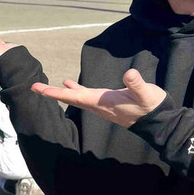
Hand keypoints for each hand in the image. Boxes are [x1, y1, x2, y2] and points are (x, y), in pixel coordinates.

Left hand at [31, 69, 165, 127]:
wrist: (159, 120)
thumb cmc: (151, 106)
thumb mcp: (145, 93)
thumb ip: (136, 84)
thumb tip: (130, 74)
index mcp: (102, 102)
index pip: (73, 96)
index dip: (55, 93)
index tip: (38, 89)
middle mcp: (98, 105)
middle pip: (70, 98)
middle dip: (52, 93)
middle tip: (34, 86)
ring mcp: (102, 105)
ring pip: (77, 98)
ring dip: (62, 92)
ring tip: (48, 87)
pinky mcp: (108, 102)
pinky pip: (86, 96)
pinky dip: (76, 90)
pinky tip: (72, 84)